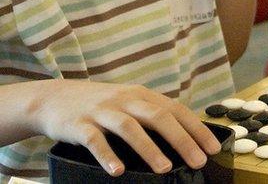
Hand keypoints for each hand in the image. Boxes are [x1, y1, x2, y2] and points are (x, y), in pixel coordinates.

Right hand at [29, 81, 220, 175]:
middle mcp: (125, 100)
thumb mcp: (130, 103)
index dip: (196, 128)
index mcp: (142, 95)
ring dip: (149, 148)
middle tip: (197, 160)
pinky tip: (117, 170)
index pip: (176, 110)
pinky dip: (107, 155)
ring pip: (130, 128)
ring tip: (164, 168)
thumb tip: (187, 138)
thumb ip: (153, 116)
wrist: (54, 97)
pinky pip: (94, 140)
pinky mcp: (79, 124)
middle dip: (182, 140)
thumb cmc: (102, 105)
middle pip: (159, 117)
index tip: (213, 147)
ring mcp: (102, 111)